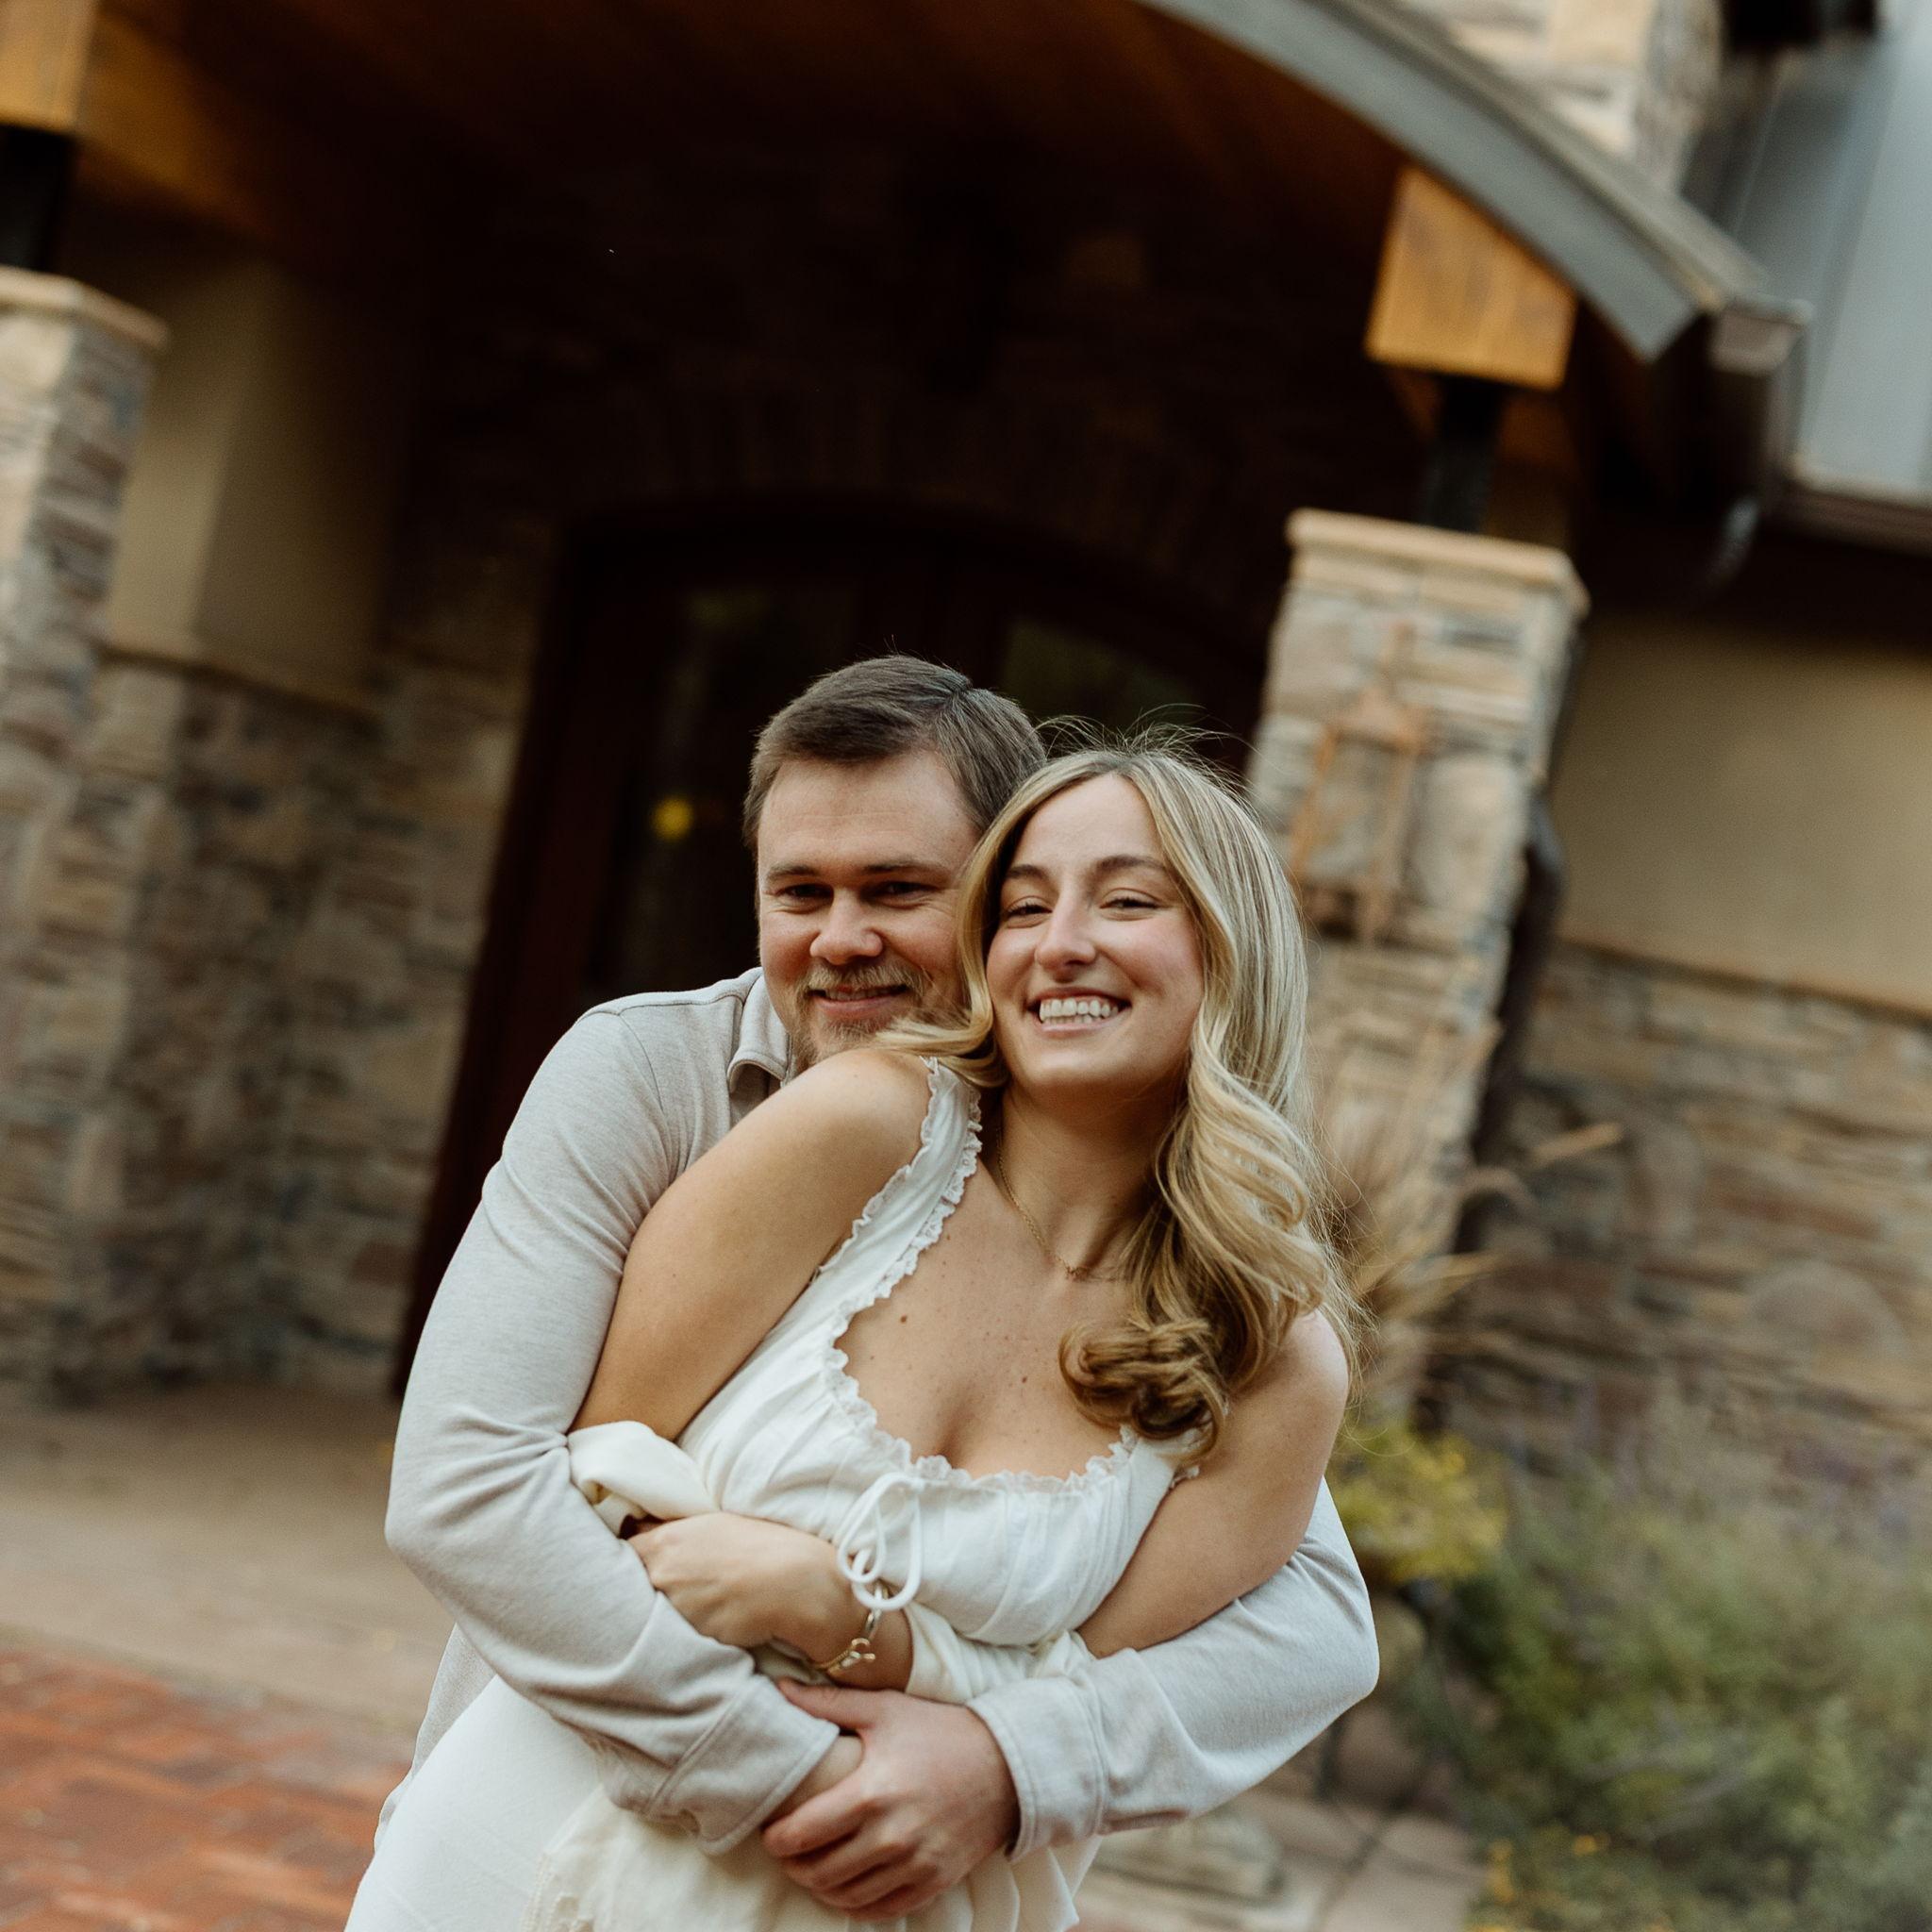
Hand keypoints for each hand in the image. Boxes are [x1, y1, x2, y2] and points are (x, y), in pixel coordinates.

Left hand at [628, 1513, 853, 1654]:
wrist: (795, 1581)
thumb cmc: (760, 1545)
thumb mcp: (712, 1524)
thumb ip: (671, 1534)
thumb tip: (640, 1533)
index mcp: (664, 1543)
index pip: (621, 1556)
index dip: (624, 1566)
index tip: (630, 1571)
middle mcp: (661, 1575)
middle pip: (632, 1590)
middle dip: (643, 1593)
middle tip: (669, 1592)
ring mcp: (674, 1609)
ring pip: (655, 1618)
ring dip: (665, 1617)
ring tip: (698, 1608)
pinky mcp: (691, 1638)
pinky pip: (679, 1638)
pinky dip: (688, 1635)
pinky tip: (712, 1624)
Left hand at [761, 1681, 1020, 1919]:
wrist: (1005, 1764)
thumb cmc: (940, 1732)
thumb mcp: (885, 1709)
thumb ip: (828, 1704)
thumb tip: (779, 1688)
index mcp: (872, 1792)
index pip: (803, 1833)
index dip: (775, 1838)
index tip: (769, 1831)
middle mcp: (891, 1836)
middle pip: (819, 1872)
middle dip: (793, 1865)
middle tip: (785, 1850)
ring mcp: (914, 1864)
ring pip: (846, 1896)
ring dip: (819, 1887)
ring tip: (810, 1867)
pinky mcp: (933, 1882)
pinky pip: (881, 1909)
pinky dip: (855, 1904)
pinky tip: (844, 1886)